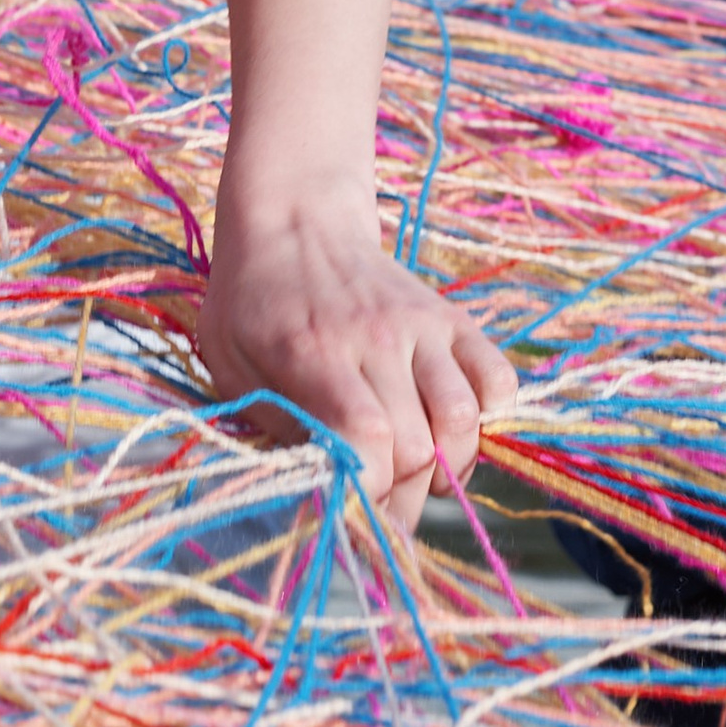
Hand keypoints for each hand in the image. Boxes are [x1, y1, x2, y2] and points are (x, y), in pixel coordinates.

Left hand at [201, 172, 517, 530]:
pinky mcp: (450, 318)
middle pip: (417, 443)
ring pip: (463, 418)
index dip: (368, 488)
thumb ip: (271, 421)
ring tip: (422, 475)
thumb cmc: (253, 300)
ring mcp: (420, 326)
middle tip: (383, 507)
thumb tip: (320, 484)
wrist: (296, 219)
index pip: (367, 438)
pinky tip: (452, 428)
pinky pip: (497, 380)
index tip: (352, 505)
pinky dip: (487, 418)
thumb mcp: (228, 358)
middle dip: (402, 495)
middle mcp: (375, 338)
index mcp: (314, 352)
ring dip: (449, 465)